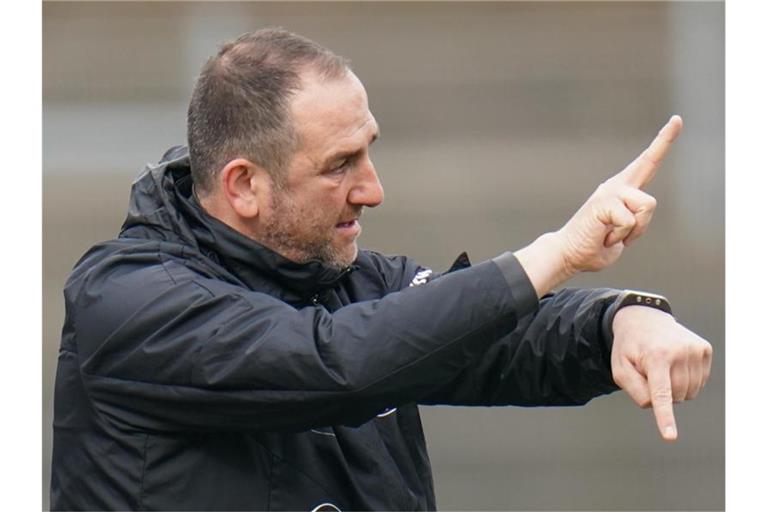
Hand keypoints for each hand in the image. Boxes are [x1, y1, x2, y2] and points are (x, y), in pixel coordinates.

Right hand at [556, 115, 682, 273]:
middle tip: (679, 119)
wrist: (568, 255)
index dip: (662, 143)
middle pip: (649, 162)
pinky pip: (630, 221)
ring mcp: (610, 192)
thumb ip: (633, 224)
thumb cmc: (593, 247)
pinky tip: (605, 238)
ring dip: (636, 229)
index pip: (647, 165)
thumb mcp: (622, 237)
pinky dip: (621, 236)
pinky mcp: (604, 202)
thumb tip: (631, 217)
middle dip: (665, 140)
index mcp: (624, 191)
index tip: (676, 120)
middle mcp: (617, 186)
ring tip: (614, 236)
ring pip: (647, 205)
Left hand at [610, 306, 712, 441]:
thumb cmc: (629, 348)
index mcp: (656, 356)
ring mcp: (696, 350)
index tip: (670, 437)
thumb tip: (657, 405)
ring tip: (662, 367)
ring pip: (689, 393)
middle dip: (661, 394)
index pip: (661, 394)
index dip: (665, 417)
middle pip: (675, 397)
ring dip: (675, 388)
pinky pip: (699, 383)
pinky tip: (675, 365)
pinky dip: (686, 381)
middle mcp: (680, 352)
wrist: (644, 318)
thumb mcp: (620, 368)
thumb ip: (634, 390)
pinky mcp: (705, 349)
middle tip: (649, 372)